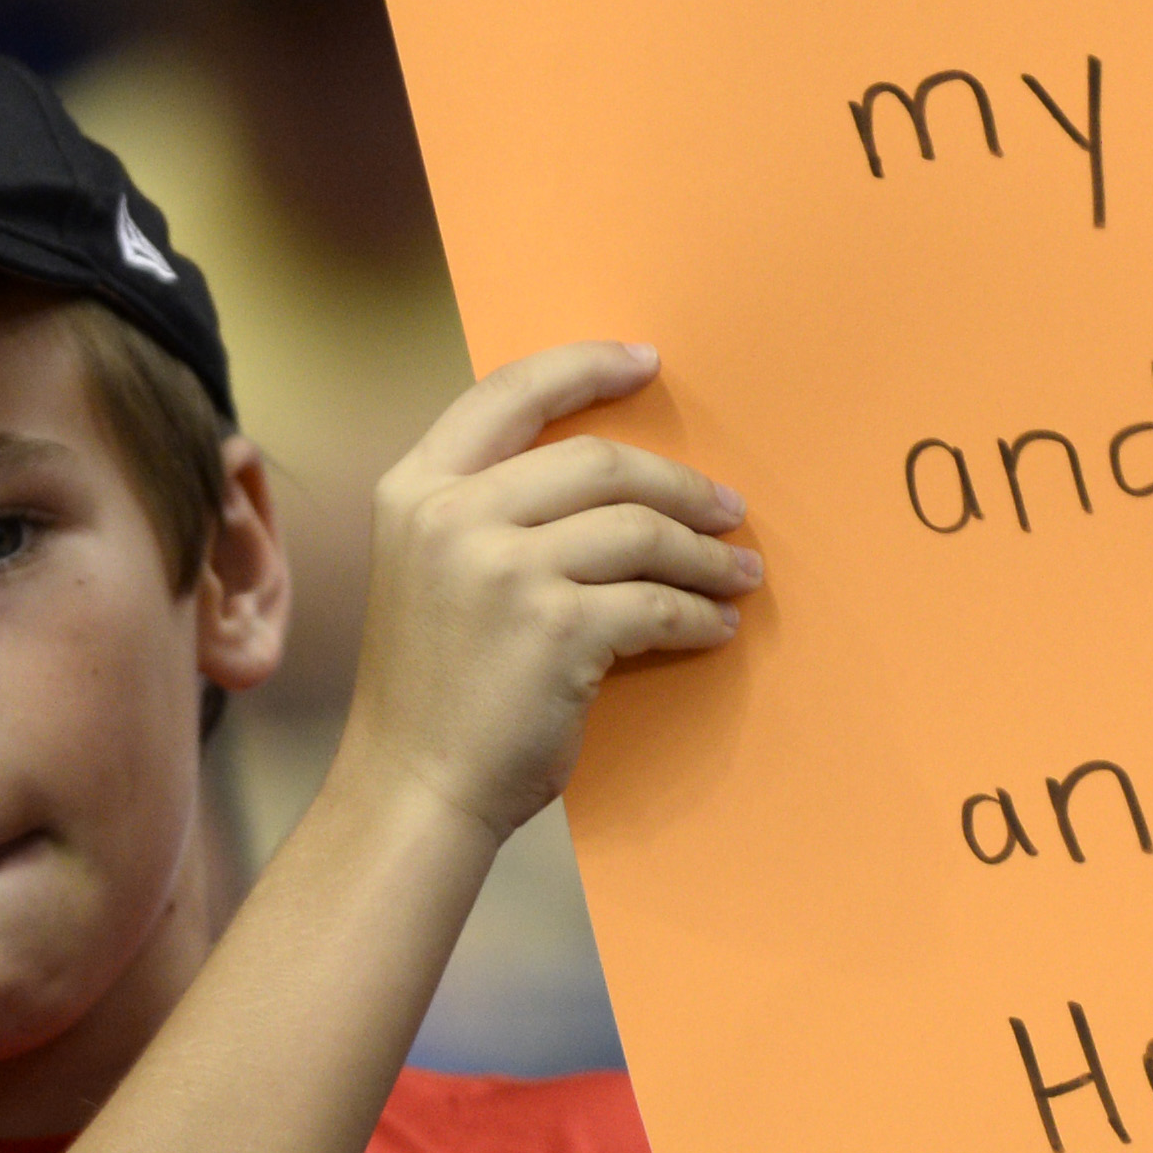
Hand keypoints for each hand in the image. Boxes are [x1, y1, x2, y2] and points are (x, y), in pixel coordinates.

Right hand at [341, 341, 757, 841]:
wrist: (414, 790)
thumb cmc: (436, 689)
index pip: (510, 393)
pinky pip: (656, 602)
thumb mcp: (430, 570)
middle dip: (679, 484)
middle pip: (599, 460)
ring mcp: (503, 571)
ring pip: (640, 530)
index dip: (585, 369)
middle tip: (728, 510)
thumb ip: (487, 511)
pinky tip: (715, 625)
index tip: (648, 363)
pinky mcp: (557, 630)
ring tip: (739, 572)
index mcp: (416, 490)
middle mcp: (452, 517)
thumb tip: (604, 475)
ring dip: (705, 553)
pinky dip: (698, 613)